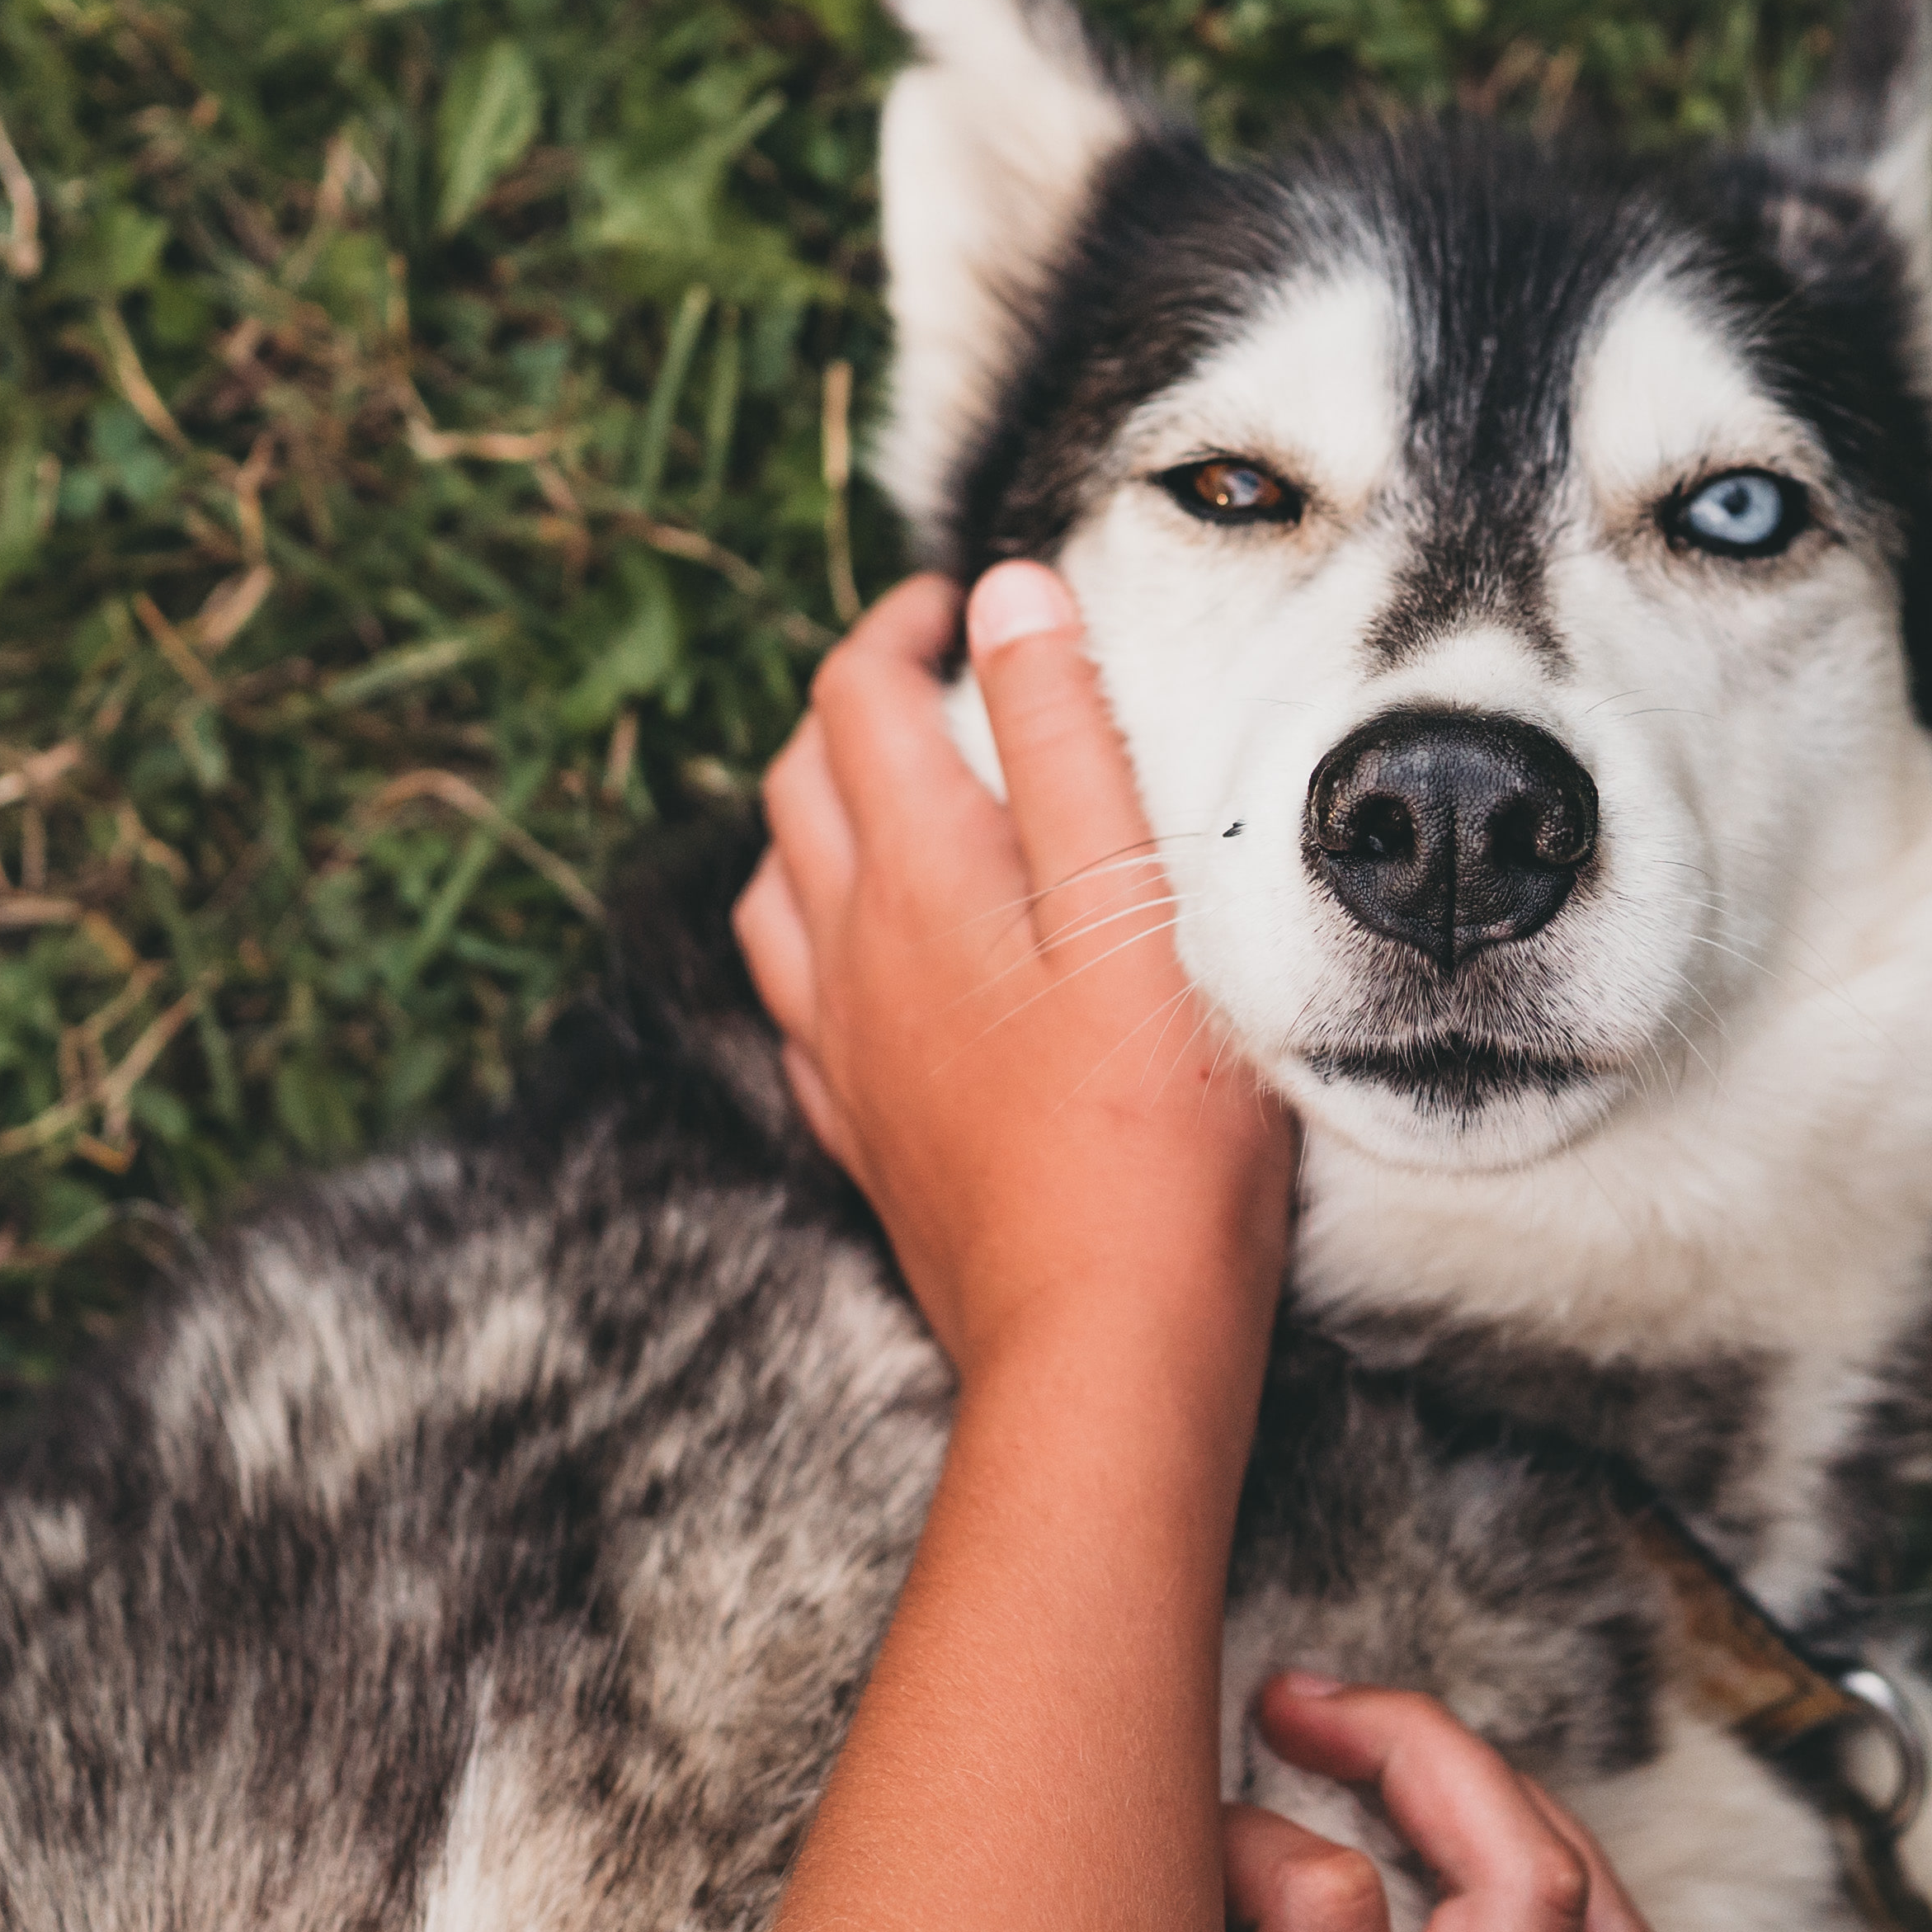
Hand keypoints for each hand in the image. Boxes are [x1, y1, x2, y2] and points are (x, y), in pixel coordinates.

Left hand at [734, 562, 1293, 1394]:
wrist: (1103, 1340)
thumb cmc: (1154, 1125)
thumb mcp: (1135, 901)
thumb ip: (1066, 735)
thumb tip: (1007, 591)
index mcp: (916, 875)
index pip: (855, 698)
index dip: (900, 628)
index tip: (960, 605)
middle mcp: (848, 953)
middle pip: (799, 783)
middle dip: (852, 706)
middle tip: (935, 682)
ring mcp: (841, 1050)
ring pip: (777, 894)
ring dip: (820, 821)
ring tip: (895, 804)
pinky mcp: (862, 1132)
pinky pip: (797, 1007)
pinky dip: (822, 943)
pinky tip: (877, 965)